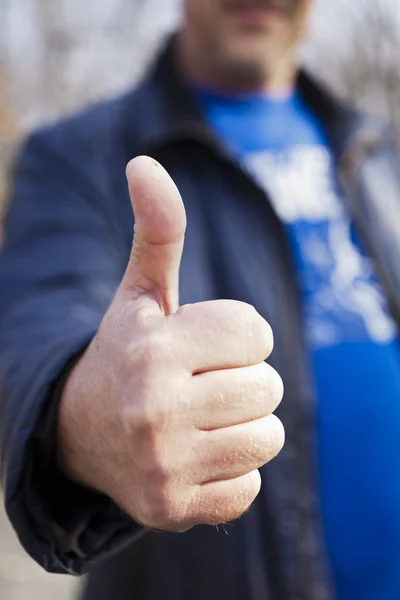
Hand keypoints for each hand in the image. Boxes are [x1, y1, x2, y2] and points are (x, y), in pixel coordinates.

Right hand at [58, 156, 284, 530]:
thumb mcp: (140, 295)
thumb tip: (144, 163)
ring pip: (268, 436)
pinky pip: (250, 486)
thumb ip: (156, 232)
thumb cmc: (126, 354)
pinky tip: (194, 457)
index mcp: (152, 349)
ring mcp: (164, 467)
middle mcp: (154, 410)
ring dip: (245, 424)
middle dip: (244, 380)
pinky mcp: (173, 509)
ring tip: (202, 418)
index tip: (206, 345)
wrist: (79, 435)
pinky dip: (231, 471)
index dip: (239, 335)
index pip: (255, 331)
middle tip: (202, 384)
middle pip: (268, 386)